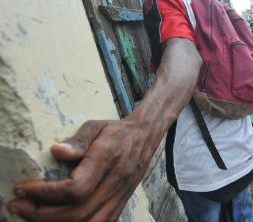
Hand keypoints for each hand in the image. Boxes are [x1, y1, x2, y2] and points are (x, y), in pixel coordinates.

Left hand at [8, 119, 159, 220]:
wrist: (145, 137)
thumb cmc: (117, 131)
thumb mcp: (96, 125)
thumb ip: (78, 139)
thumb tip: (56, 152)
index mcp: (108, 160)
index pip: (76, 188)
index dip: (45, 194)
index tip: (24, 188)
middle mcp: (116, 182)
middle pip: (78, 213)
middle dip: (43, 214)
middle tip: (20, 205)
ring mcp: (120, 196)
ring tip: (35, 214)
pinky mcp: (120, 204)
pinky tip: (58, 218)